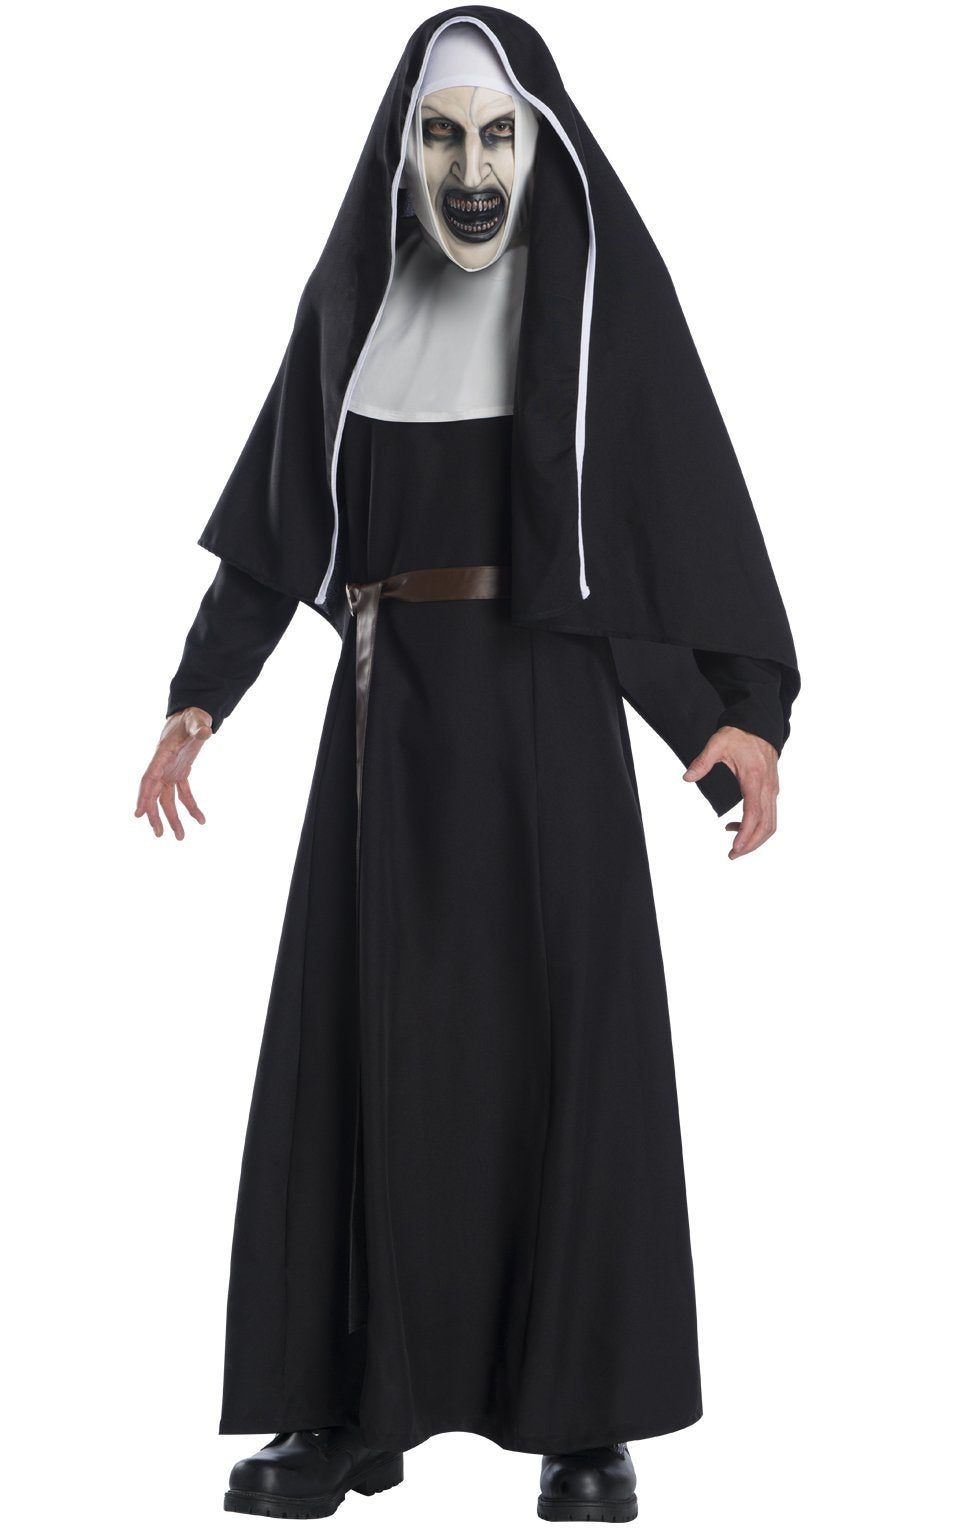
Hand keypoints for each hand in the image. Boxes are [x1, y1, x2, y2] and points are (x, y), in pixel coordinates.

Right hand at [135, 707, 212, 838]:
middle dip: (155, 815)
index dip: (143, 797)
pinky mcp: (179, 773)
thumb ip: (199, 728)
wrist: (192, 714)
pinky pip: (183, 794)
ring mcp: (169, 771)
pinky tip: (201, 820)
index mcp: (161, 756)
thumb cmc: (191, 717)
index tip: (138, 814)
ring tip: (180, 837)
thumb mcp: (196, 721)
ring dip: (172, 817)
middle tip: (159, 835)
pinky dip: (191, 807)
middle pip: (154, 795)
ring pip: (167, 799)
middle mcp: (162, 766)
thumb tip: (207, 732)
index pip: (149, 779)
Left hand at [683, 726, 779, 858]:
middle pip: (766, 826)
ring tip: (735, 847)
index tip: (735, 848)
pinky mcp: (772, 791)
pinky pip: (769, 815)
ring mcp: (772, 790)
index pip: (754, 814)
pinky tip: (735, 827)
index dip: (746, 834)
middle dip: (751, 845)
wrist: (759, 725)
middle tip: (732, 855)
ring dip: (755, 839)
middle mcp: (768, 788)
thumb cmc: (739, 734)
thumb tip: (687, 777)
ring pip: (771, 824)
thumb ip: (702, 761)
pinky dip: (756, 827)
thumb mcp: (717, 744)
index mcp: (755, 779)